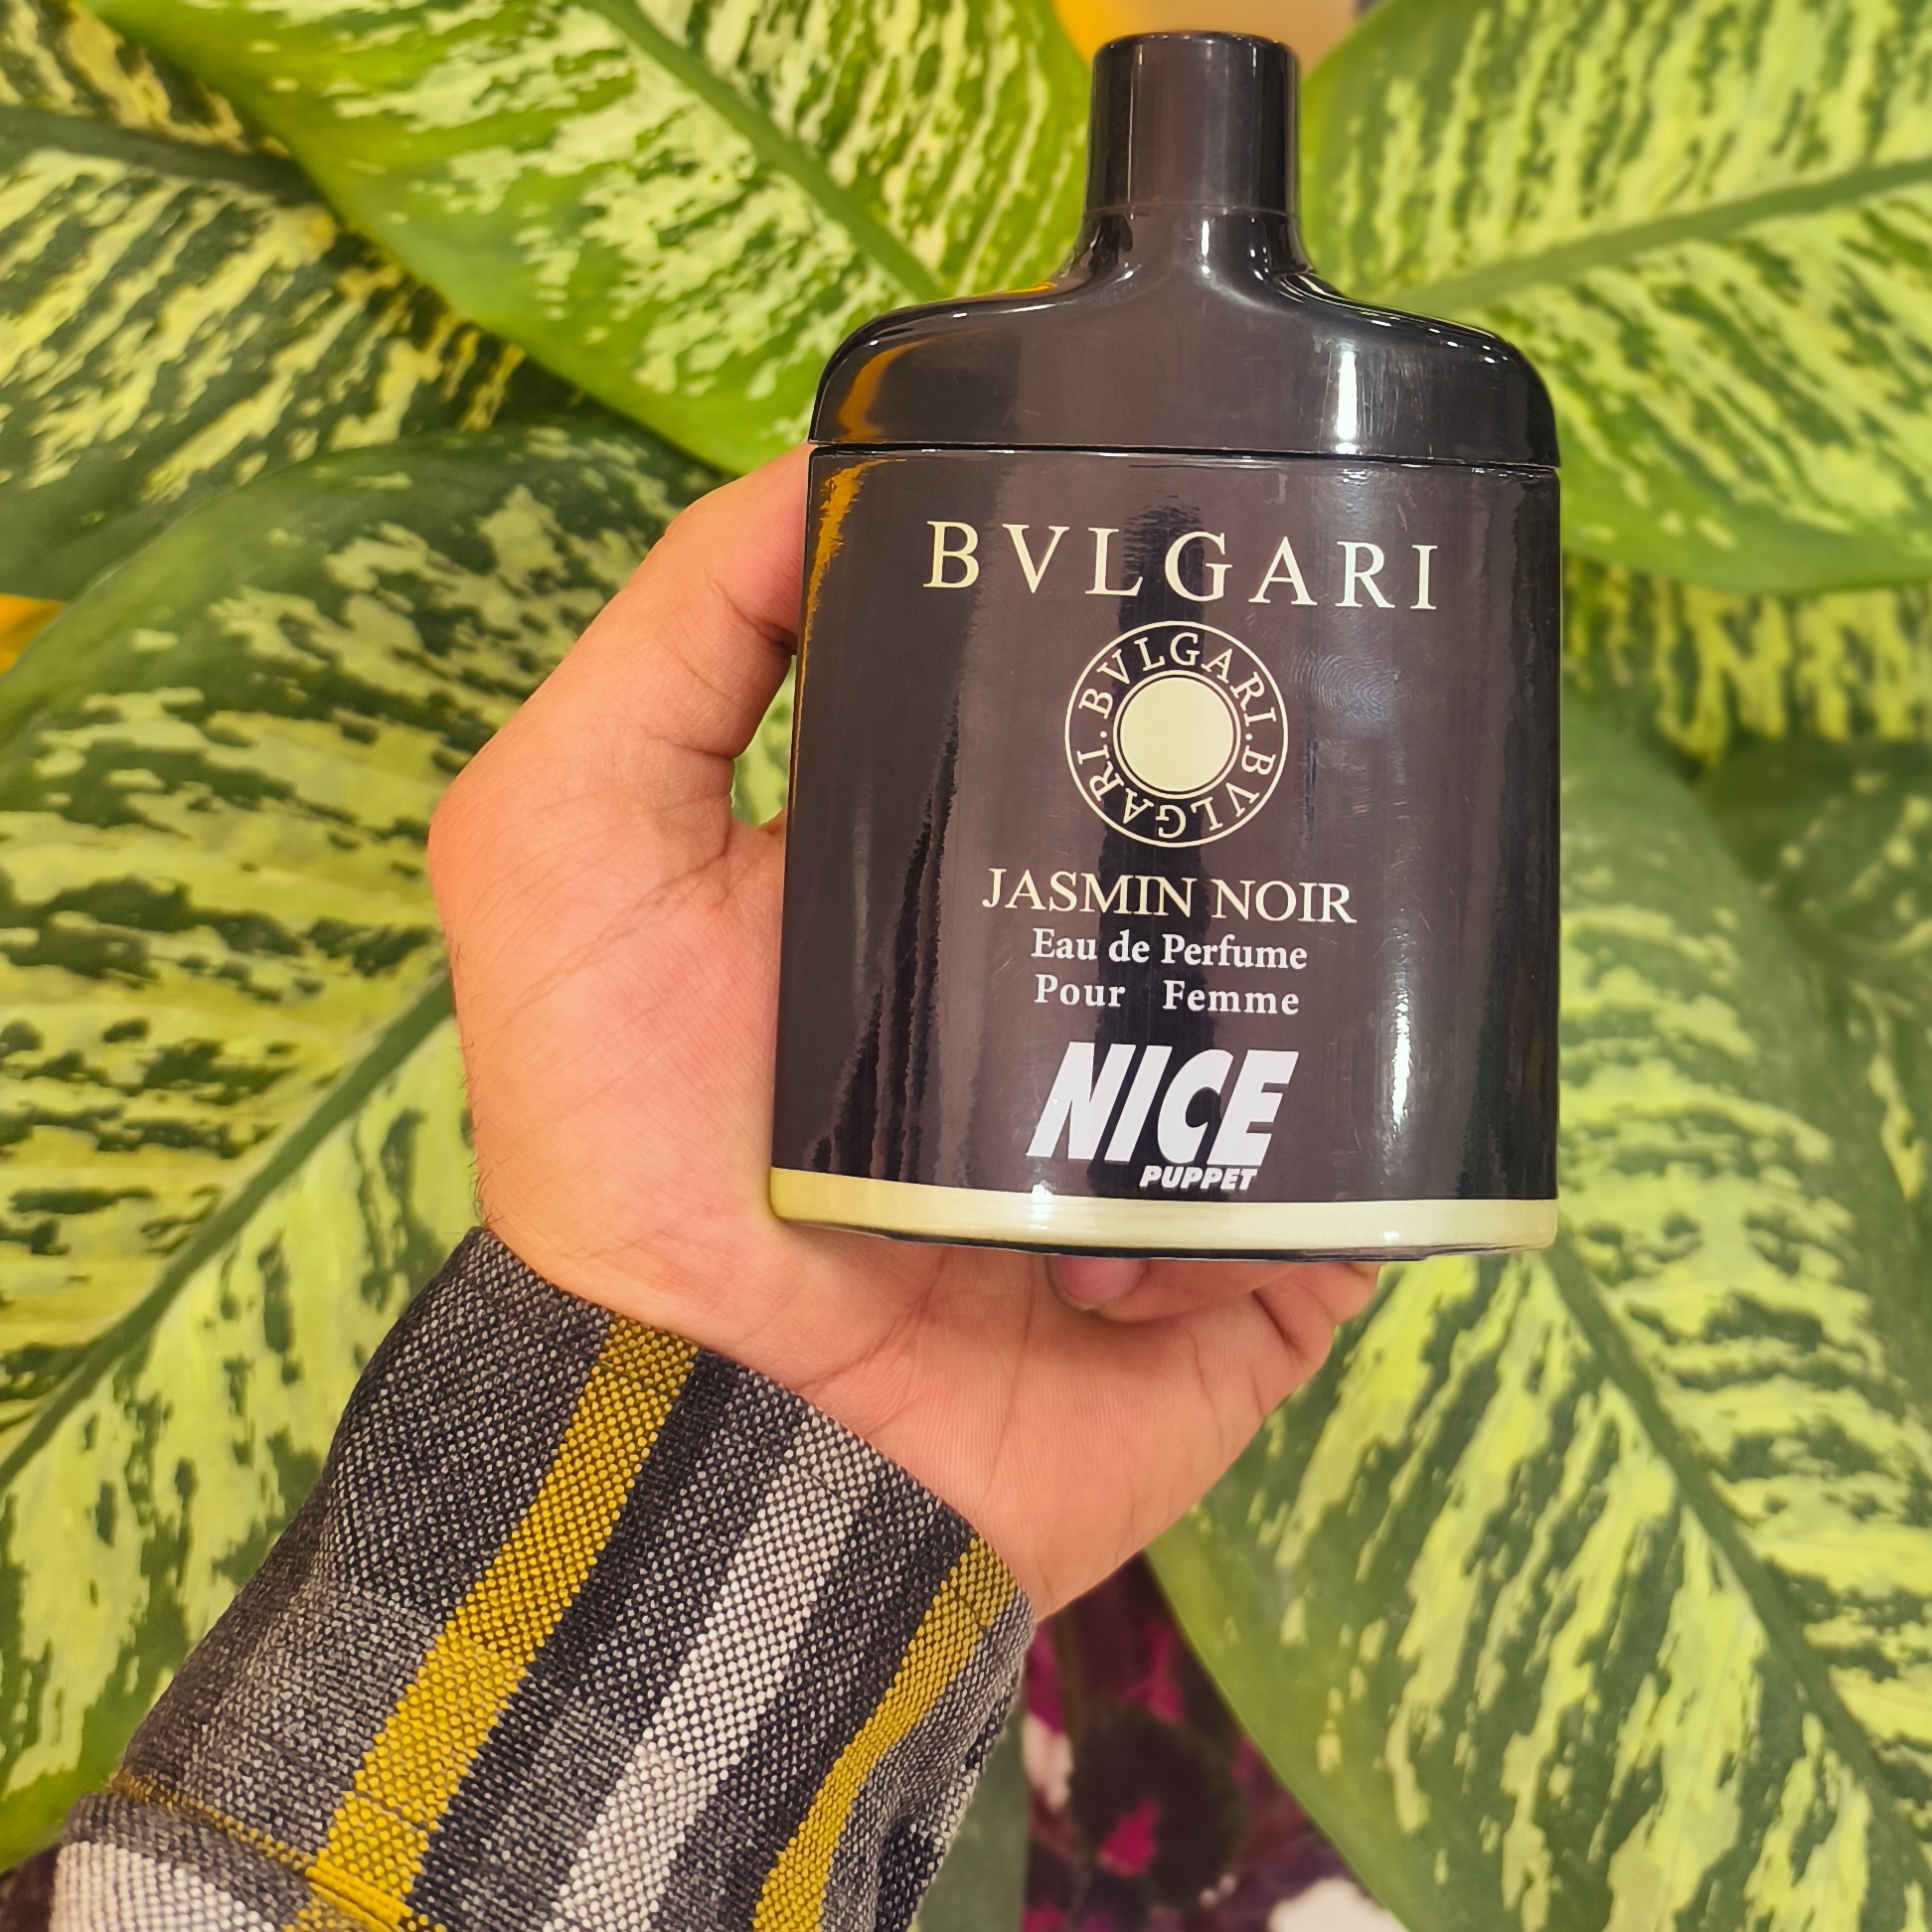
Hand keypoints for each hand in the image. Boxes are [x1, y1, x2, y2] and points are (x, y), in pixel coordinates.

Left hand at [428, 454, 1375, 1613]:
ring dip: (1347, 950)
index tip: (1198, 534)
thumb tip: (819, 464)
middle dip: (1273, 773)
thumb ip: (669, 645)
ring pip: (1316, 1003)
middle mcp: (1049, 1007)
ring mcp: (1163, 1155)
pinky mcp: (1241, 1293)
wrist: (711, 1466)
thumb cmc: (620, 1153)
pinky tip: (1314, 1113)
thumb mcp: (562, 842)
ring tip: (1345, 889)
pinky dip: (1370, 1158)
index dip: (1121, 632)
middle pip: (1208, 847)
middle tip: (1319, 699)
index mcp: (924, 894)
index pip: (1057, 728)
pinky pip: (1363, 1202)